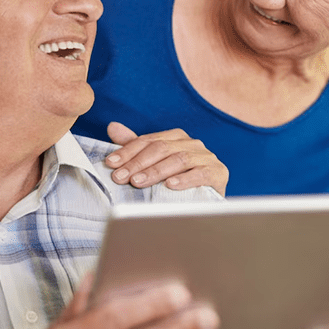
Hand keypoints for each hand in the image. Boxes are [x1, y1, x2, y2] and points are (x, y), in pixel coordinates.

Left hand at [105, 122, 228, 195]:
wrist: (207, 201)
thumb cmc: (178, 181)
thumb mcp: (154, 163)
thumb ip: (135, 145)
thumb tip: (112, 126)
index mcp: (176, 137)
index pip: (148, 141)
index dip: (127, 151)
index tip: (110, 163)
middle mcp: (192, 143)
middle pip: (161, 148)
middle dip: (137, 163)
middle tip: (120, 177)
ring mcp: (207, 156)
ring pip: (179, 159)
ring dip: (156, 171)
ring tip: (138, 182)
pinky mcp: (218, 172)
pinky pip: (201, 173)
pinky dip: (185, 179)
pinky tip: (170, 185)